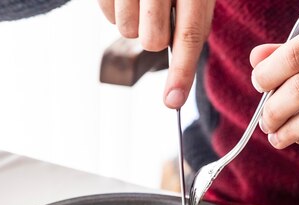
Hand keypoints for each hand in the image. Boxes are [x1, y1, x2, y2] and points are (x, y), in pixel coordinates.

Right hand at [97, 0, 214, 107]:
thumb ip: (192, 21)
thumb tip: (181, 75)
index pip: (190, 34)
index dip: (182, 72)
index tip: (173, 102)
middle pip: (152, 39)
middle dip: (153, 36)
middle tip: (156, 11)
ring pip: (126, 30)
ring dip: (132, 21)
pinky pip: (106, 14)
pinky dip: (114, 8)